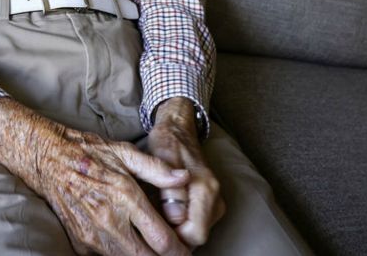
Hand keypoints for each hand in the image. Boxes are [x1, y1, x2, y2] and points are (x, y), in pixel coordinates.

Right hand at [0, 97, 191, 255]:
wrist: (49, 160)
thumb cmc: (90, 154)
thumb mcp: (126, 153)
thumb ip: (157, 169)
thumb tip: (184, 178)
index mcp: (125, 197)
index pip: (161, 240)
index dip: (179, 250)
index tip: (187, 249)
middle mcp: (109, 221)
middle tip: (174, 251)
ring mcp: (92, 236)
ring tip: (153, 246)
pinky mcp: (80, 244)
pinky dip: (122, 254)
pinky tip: (130, 243)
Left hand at [147, 98, 224, 248]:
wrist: (179, 128)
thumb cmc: (168, 142)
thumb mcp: (164, 159)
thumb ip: (170, 189)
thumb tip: (176, 217)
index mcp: (206, 188)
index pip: (195, 233)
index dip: (175, 238)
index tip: (154, 229)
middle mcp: (215, 198)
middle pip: (197, 237)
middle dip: (175, 237)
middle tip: (152, 224)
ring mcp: (214, 202)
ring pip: (196, 233)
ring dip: (177, 232)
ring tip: (156, 217)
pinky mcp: (210, 204)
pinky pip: (196, 225)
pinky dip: (180, 226)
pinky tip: (164, 214)